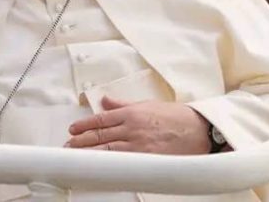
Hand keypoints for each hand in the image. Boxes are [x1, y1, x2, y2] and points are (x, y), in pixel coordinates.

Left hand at [65, 97, 210, 154]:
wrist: (199, 130)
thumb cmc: (177, 117)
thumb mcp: (147, 104)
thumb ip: (123, 105)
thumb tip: (105, 101)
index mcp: (131, 113)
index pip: (101, 119)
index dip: (85, 125)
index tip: (73, 129)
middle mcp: (132, 128)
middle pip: (101, 136)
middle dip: (82, 141)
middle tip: (68, 145)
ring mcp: (139, 145)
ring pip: (108, 150)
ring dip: (90, 153)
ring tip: (76, 156)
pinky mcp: (147, 159)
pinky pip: (123, 163)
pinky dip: (109, 164)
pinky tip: (99, 167)